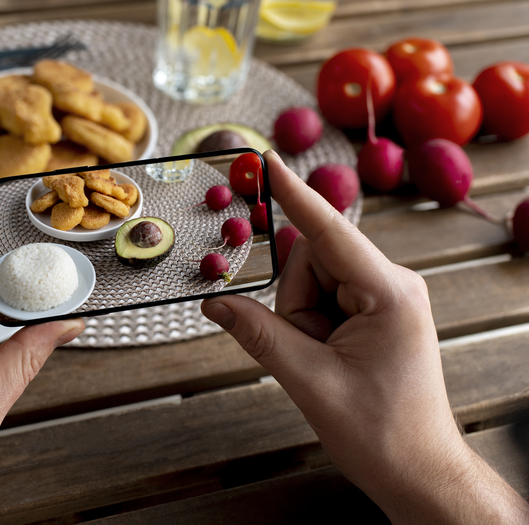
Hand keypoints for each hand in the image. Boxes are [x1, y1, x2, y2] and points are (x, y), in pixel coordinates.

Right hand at [202, 150, 527, 523]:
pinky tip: (326, 356)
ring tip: (322, 361)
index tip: (269, 162)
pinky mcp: (375, 311)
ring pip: (313, 281)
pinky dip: (311, 323)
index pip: (329, 232)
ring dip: (302, 318)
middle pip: (312, 261)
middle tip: (307, 350)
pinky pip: (324, 298)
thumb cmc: (382, 432)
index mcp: (389, 293)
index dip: (294, 196)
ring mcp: (384, 297)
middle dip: (294, 303)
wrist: (417, 471)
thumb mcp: (310, 381)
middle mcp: (392, 284)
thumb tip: (215, 304)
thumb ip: (258, 334)